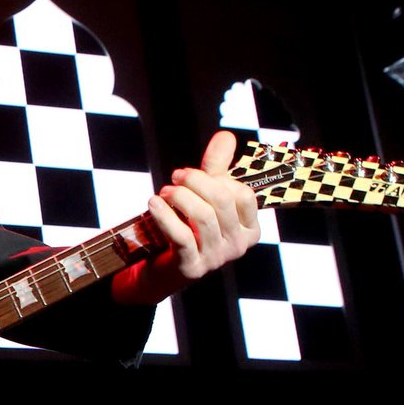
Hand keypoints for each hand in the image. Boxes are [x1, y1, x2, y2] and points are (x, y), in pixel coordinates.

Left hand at [112, 129, 261, 305]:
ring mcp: (217, 258)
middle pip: (221, 200)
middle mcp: (238, 245)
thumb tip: (226, 136)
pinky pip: (181, 235)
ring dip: (179, 196)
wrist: (162, 268)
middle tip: (175, 177)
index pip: (243, 194)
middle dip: (195, 181)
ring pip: (202, 216)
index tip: (190, 174)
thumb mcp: (205, 196)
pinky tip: (154, 203)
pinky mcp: (192, 267)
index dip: (216, 178)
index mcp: (250, 228)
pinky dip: (164, 215)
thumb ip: (217, 167)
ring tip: (164, 192)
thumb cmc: (189, 228)